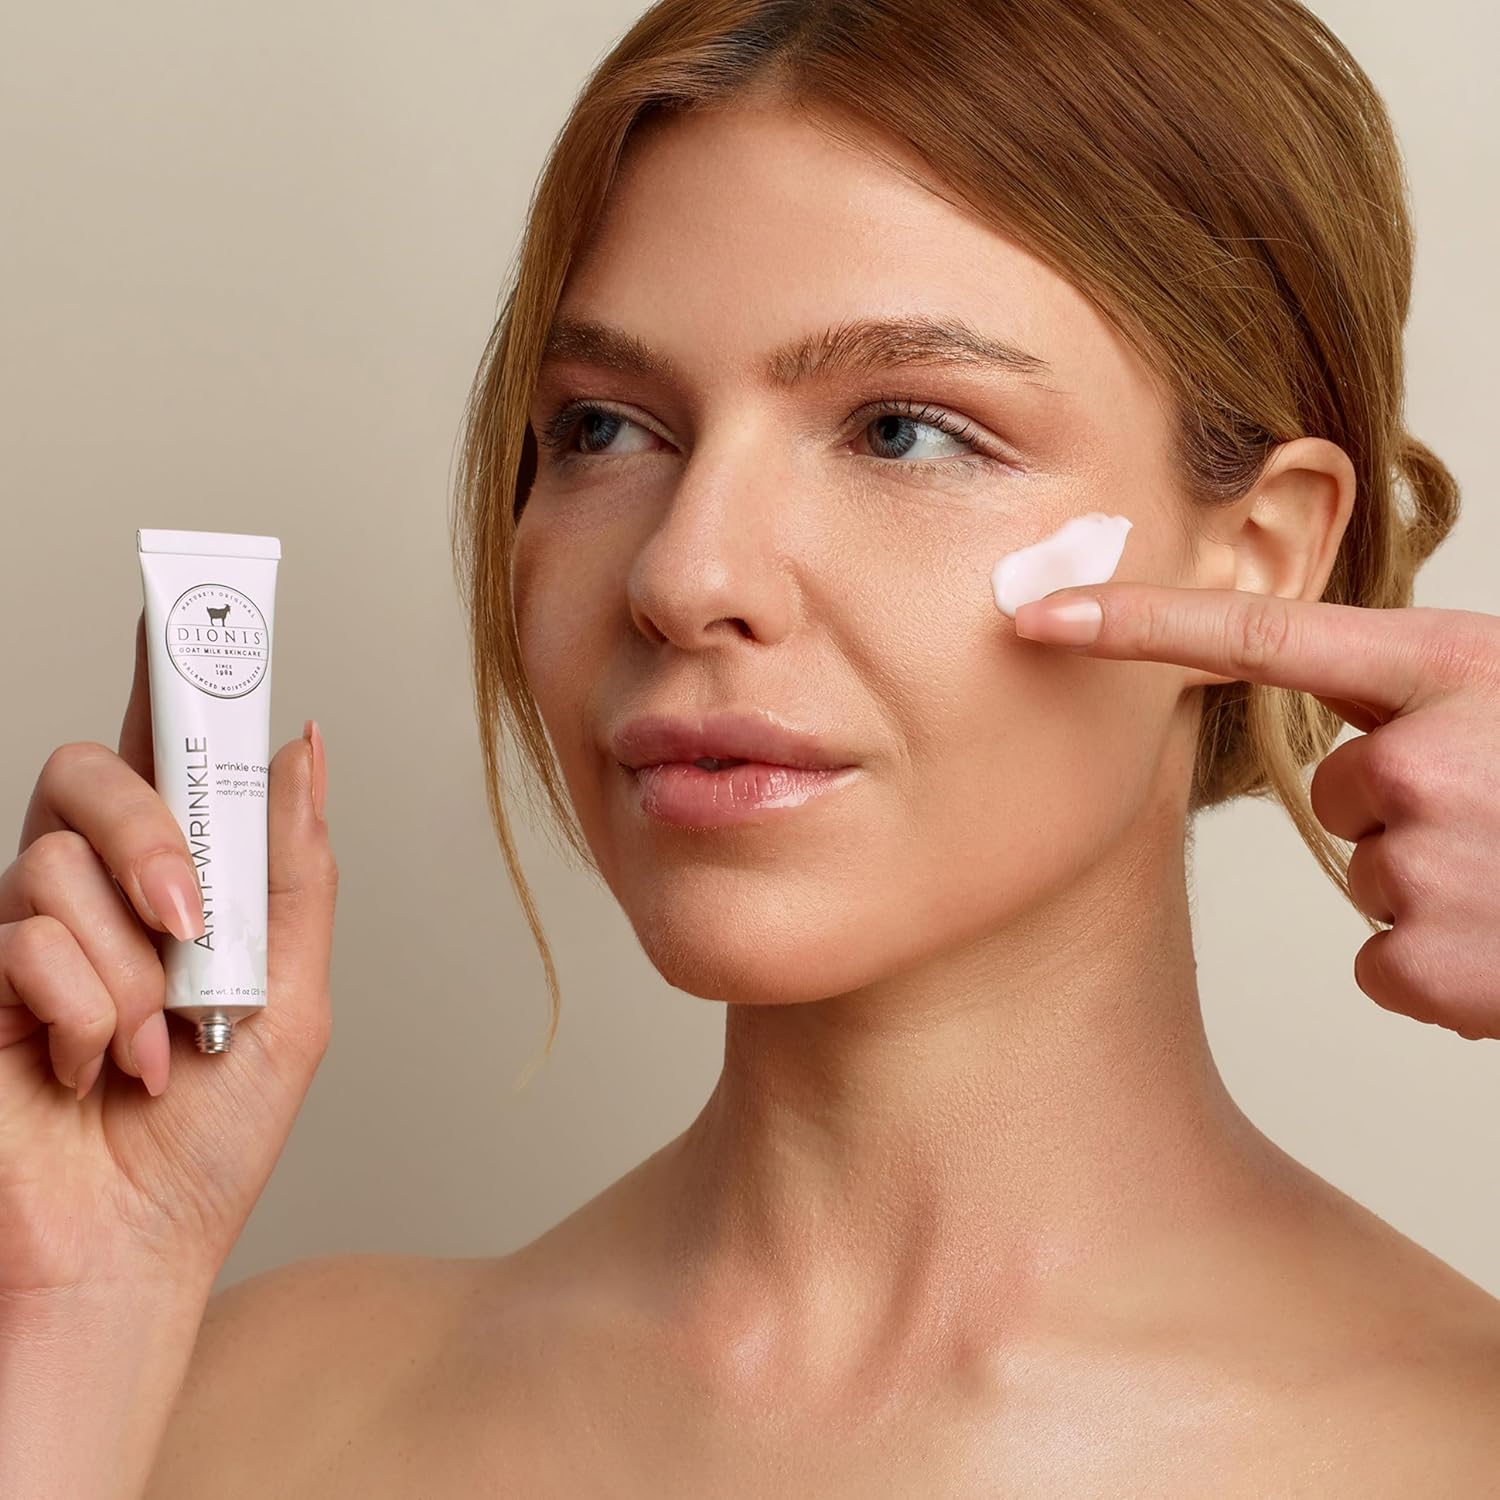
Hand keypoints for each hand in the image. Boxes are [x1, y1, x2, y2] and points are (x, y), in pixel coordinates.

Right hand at [0, 610, 337, 1299]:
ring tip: (149, 1046)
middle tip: (189, 915)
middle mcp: (98, 894)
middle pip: (90, 773)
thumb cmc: (209, 1141)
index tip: (183, 608)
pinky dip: (76, 1011)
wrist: (128, 1250)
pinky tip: (88, 1067)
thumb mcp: (292, 1000)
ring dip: (126, 970)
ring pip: (58, 866)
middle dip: (148, 834)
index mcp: (184, 885)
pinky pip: (19, 943)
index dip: (170, 681)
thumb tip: (303, 747)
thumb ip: (293, 874)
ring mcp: (29, 933)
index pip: (169, 758)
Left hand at [1014, 585, 1499, 1039]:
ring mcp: (1440, 860)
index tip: (1039, 610)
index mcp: (1464, 668)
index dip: (1141, 621)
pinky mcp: (1437, 960)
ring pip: (1372, 881)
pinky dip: (1449, 974)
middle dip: (1412, 817)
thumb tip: (1353, 750)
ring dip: (1445, 896)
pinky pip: (1387, 965)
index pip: (1267, 635)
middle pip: (1340, 793)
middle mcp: (1441, 753)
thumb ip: (1435, 698)